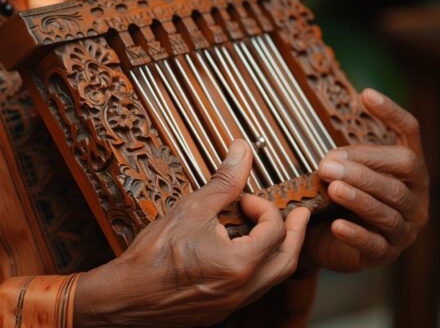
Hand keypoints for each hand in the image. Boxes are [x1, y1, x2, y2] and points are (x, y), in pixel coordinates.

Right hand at [74, 140, 309, 326]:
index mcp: (239, 264)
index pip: (273, 231)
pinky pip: (256, 289)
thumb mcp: (192, 208)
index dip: (264, 207)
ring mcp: (233, 303)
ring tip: (282, 232)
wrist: (125, 297)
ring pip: (273, 278)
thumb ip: (225, 180)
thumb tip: (241, 150)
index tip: (246, 199)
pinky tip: (252, 254)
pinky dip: (263, 268)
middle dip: (296, 234)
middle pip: (287, 261)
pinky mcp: (222, 310)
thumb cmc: (154, 254)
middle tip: (300, 216)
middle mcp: (242, 289)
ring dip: (282, 252)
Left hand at [305, 89, 428, 271]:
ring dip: (360, 195)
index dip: (392, 113)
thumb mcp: (340, 172)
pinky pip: (375, 244)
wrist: (323, 239)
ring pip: (389, 207)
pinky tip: (337, 226)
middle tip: (327, 164)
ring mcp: (403, 226)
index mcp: (405, 170)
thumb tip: (330, 149)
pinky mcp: (386, 253)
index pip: (409, 134)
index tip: (365, 94)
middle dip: (365, 165)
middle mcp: (413, 195)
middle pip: (402, 171)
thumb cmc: (334, 198)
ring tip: (333, 187)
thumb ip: (341, 157)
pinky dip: (356, 234)